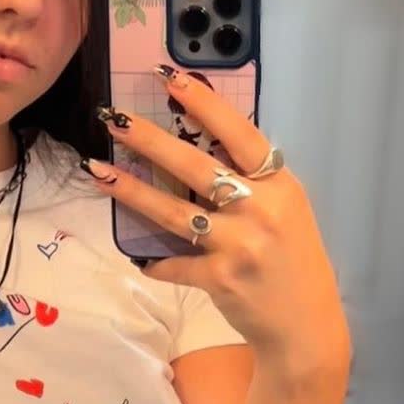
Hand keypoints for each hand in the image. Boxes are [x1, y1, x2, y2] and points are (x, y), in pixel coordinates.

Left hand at [86, 68, 351, 372]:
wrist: (305, 325)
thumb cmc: (293, 262)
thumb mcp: (287, 212)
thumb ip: (252, 183)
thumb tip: (199, 150)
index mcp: (279, 186)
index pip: (239, 135)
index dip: (205, 105)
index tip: (171, 79)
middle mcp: (260, 210)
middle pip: (195, 167)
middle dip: (149, 140)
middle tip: (112, 118)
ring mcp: (239, 245)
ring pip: (174, 212)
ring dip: (132, 190)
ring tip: (98, 171)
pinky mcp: (220, 278)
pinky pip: (174, 264)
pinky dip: (156, 262)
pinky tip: (138, 258)